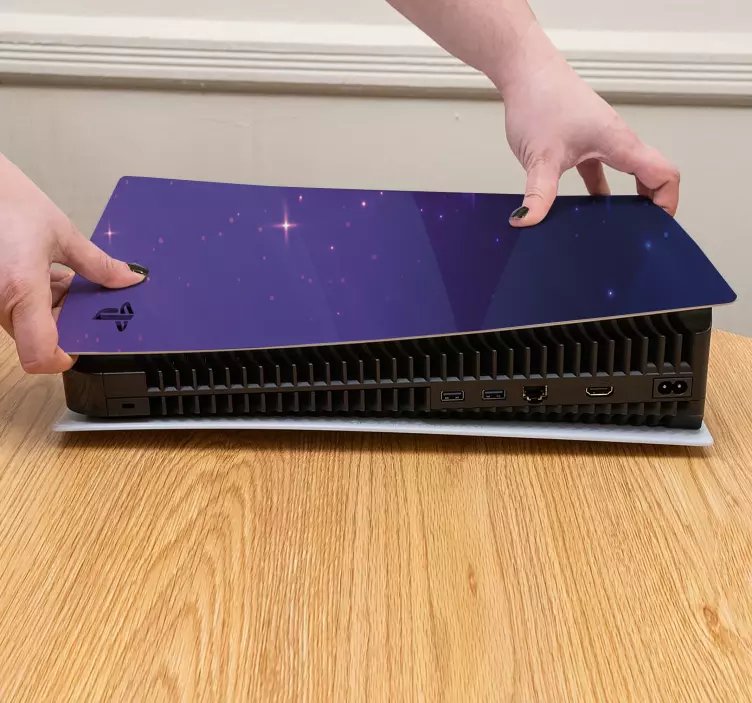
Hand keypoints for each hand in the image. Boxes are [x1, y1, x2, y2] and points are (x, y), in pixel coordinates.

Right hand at [0, 155, 146, 372]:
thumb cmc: (7, 203)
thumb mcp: (62, 234)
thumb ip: (97, 264)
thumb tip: (128, 278)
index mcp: (21, 291)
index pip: (40, 355)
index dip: (66, 359)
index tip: (88, 344)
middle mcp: (0, 302)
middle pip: (39, 339)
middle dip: (69, 322)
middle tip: (88, 299)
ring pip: (30, 324)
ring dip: (55, 309)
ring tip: (66, 277)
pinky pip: (19, 309)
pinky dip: (39, 299)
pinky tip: (49, 274)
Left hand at [503, 47, 679, 225]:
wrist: (525, 71)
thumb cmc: (541, 100)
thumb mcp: (541, 157)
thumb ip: (538, 193)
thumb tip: (528, 221)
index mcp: (620, 143)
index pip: (664, 174)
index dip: (668, 202)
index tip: (658, 226)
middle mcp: (616, 140)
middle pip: (649, 175)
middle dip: (649, 205)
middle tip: (637, 233)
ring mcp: (599, 140)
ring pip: (624, 172)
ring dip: (623, 198)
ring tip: (611, 225)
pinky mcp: (581, 141)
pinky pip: (599, 169)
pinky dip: (596, 188)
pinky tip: (578, 207)